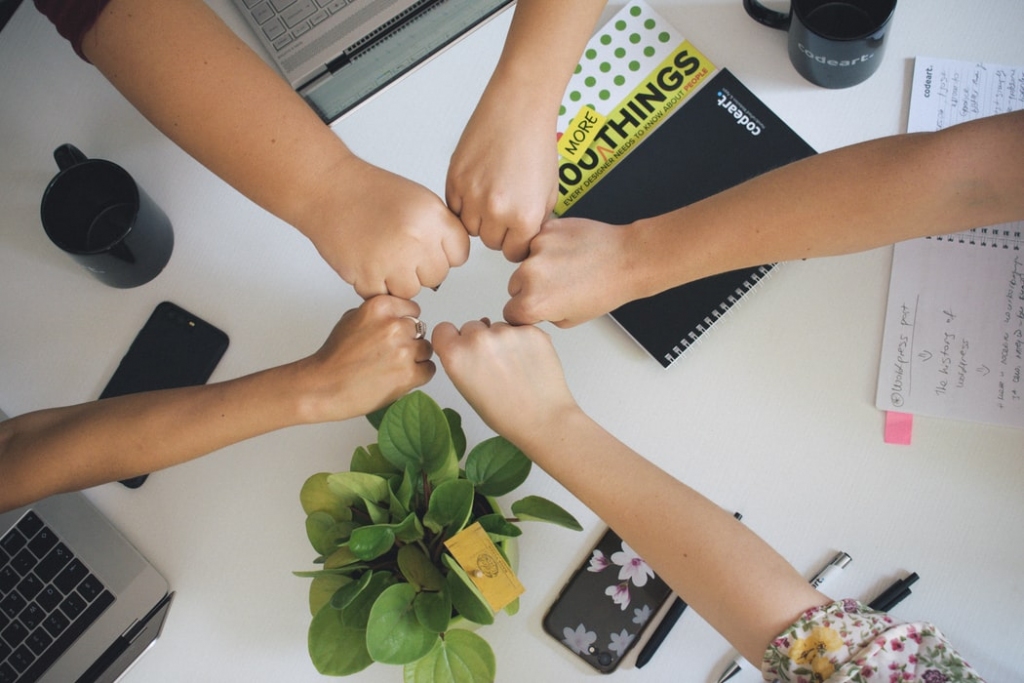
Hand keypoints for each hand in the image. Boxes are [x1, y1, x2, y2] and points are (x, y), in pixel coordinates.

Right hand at [293, 296, 435, 421]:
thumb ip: (379, 313)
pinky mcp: (409, 374)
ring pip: (427, 350)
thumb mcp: (351, 318)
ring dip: (416, 359)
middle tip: (390, 354)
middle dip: (409, 341)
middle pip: (421, 330)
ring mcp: (403, 350)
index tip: (395, 334)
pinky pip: (429, 370)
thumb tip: (399, 315)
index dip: (405, 323)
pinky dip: (418, 375)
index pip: (413, 309)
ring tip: (393, 367)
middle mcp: (394, 326)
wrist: (324, 387)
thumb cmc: (334, 357)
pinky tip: (399, 378)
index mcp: (380, 307)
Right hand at [309, 160, 469, 298]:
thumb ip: (440, 229)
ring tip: (382, 255)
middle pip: (437, 276)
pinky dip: (375, 285)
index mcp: (433, 217)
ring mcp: (391, 260)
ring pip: (412, 291)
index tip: (430, 247)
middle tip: (400, 250)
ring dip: (398, 280)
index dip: (444, 253)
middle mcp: (416, 239)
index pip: (460, 254)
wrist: (329, 189)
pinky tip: (368, 261)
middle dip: (421, 268)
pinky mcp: (367, 276)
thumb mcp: (420, 200)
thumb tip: (451, 259)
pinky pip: (383, 296)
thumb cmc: (371, 192)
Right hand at [431, 319, 576, 447]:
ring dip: (503, 340)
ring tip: (515, 367)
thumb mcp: (467, 390)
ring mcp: (506, 332)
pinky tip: (529, 362)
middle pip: (471, 326)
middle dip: (479, 340)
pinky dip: (524, 340)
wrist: (543, 419)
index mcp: (456, 355)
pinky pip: (520, 328)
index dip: (452, 339)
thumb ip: (460, 361)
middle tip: (494, 365)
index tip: (461, 348)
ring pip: (497, 326)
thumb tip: (466, 341)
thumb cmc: (505, 414)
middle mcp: (478, 339)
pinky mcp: (530, 330)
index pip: (443, 329)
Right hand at [446, 88, 557, 262]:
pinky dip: (464, 202)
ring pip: (469, 228)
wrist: (519, 108)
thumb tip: (525, 239)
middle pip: (490, 243)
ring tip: (491, 194)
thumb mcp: (549, 191)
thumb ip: (536, 221)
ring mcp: (472, 195)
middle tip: (505, 208)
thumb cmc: (536, 142)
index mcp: (524, 217)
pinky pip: (454, 208)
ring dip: (479, 218)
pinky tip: (479, 185)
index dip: (516, 242)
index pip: (514, 252)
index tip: (516, 233)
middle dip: (498, 230)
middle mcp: (496, 210)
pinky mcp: (454, 179)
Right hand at [504, 217, 638, 326]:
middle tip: (557, 287)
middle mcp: (530, 274)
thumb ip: (543, 315)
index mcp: (533, 302)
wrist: (627, 259)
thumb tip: (532, 307)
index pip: (510, 312)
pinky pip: (538, 242)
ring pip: (524, 262)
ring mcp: (537, 248)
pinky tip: (568, 252)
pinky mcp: (546, 229)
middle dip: (529, 288)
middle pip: (514, 286)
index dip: (525, 313)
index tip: (535, 308)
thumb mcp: (570, 319)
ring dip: (538, 266)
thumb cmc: (607, 289)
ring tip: (567, 268)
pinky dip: (549, 247)